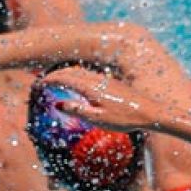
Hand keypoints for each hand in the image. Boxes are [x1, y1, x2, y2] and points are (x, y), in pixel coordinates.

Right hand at [45, 67, 166, 131]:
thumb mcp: (98, 119)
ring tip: (57, 80)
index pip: (66, 79)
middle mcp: (97, 81)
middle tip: (45, 80)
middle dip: (57, 74)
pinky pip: (89, 74)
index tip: (40, 83)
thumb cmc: (124, 119)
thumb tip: (58, 103)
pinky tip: (78, 83)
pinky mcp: (112, 83)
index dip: (51, 79)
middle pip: (72, 72)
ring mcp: (105, 80)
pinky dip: (77, 75)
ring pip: (81, 71)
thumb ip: (77, 111)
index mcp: (91, 89)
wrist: (150, 112)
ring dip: (67, 73)